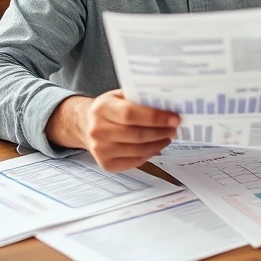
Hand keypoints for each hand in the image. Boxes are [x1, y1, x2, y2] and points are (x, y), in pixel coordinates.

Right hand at [48, 90, 179, 171]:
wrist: (86, 126)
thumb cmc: (108, 109)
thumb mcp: (119, 96)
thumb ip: (139, 97)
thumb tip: (169, 102)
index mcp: (101, 108)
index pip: (131, 114)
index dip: (155, 117)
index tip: (174, 118)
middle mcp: (98, 130)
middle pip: (136, 134)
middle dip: (160, 132)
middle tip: (174, 128)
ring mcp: (100, 150)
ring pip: (138, 150)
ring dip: (158, 144)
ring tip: (168, 136)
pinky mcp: (105, 164)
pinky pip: (134, 161)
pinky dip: (149, 154)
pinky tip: (156, 146)